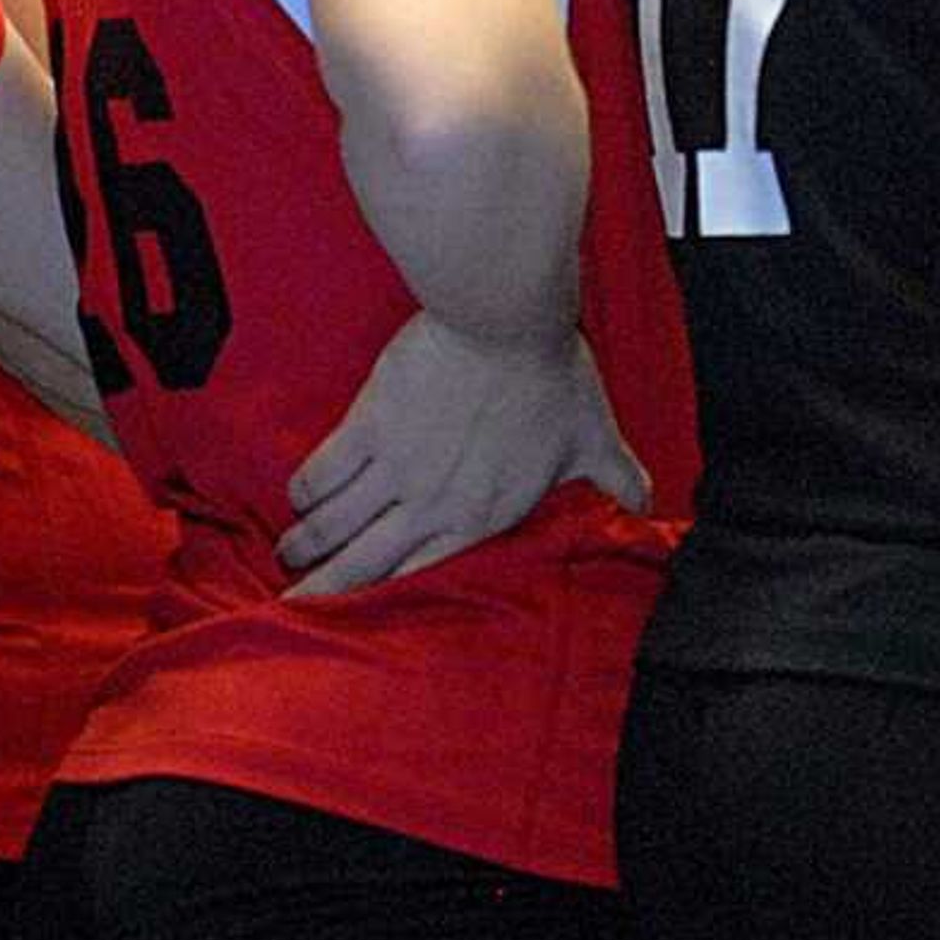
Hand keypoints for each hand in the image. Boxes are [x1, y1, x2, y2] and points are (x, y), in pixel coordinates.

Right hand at [276, 312, 647, 598]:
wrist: (505, 321)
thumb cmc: (549, 377)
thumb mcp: (592, 436)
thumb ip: (617, 477)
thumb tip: (652, 504)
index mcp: (480, 517)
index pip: (420, 574)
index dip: (383, 601)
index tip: (358, 618)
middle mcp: (431, 504)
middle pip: (364, 562)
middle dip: (327, 589)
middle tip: (297, 605)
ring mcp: (395, 467)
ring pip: (336, 522)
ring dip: (308, 543)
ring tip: (287, 556)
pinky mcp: (369, 424)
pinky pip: (324, 471)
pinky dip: (305, 490)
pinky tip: (295, 498)